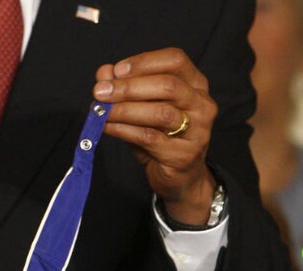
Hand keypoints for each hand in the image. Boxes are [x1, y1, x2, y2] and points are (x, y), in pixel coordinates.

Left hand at [93, 48, 217, 224]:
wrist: (178, 177)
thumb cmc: (159, 136)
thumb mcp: (141, 108)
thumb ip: (124, 88)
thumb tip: (103, 73)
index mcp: (195, 84)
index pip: (175, 60)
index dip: (143, 62)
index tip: (115, 70)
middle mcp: (202, 104)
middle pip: (168, 85)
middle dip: (129, 87)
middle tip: (100, 92)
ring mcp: (198, 130)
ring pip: (161, 112)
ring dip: (125, 109)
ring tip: (102, 111)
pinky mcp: (184, 154)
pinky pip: (150, 137)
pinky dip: (124, 130)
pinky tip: (108, 127)